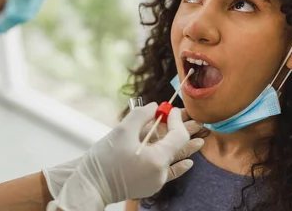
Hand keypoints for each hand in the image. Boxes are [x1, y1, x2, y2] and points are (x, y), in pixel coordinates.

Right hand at [47, 103, 190, 210]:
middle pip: (178, 148)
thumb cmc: (104, 159)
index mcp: (157, 159)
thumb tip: (155, 106)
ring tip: (200, 140)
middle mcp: (160, 172)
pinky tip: (189, 163)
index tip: (170, 109)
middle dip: (185, 132)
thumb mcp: (122, 131)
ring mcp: (156, 181)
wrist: (91, 185)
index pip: (177, 136)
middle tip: (196, 121)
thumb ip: (141, 115)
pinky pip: (168, 174)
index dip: (177, 120)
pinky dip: (178, 167)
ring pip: (173, 160)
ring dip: (184, 148)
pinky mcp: (149, 185)